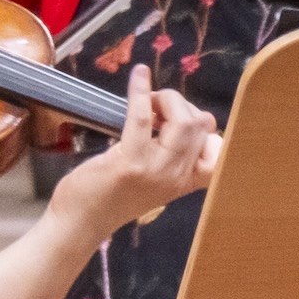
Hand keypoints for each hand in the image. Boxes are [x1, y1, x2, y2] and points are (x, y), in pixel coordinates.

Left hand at [57, 83, 227, 229]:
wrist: (79, 223)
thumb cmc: (110, 198)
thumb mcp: (152, 182)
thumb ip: (170, 157)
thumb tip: (180, 119)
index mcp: (185, 182)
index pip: (219, 152)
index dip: (206, 130)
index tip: (181, 123)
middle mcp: (177, 177)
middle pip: (201, 126)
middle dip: (181, 105)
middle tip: (157, 108)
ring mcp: (156, 170)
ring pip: (183, 121)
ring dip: (166, 100)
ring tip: (149, 102)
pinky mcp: (130, 161)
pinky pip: (143, 117)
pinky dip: (141, 91)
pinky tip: (139, 75)